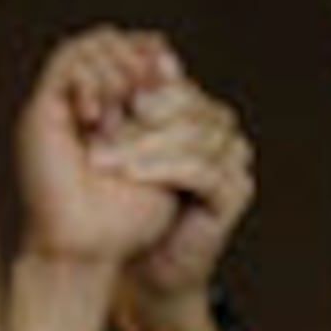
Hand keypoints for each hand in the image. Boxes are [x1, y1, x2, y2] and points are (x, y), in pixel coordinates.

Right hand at [14, 26, 181, 270]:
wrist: (90, 248)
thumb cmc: (128, 217)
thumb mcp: (166, 157)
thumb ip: (172, 113)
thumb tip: (170, 62)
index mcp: (114, 111)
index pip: (134, 49)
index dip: (154, 55)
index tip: (173, 81)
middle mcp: (83, 102)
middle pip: (111, 38)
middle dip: (138, 57)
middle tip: (150, 90)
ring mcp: (61, 105)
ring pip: (90, 43)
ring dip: (116, 67)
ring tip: (125, 103)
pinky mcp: (41, 112)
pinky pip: (67, 63)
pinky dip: (90, 79)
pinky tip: (98, 116)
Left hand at [106, 73, 255, 314]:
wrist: (143, 268)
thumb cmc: (127, 209)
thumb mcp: (121, 154)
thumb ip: (124, 113)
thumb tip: (112, 62)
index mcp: (200, 116)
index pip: (176, 87)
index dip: (137, 90)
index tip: (96, 99)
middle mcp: (223, 134)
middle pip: (189, 107)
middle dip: (138, 117)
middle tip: (96, 123)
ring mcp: (234, 163)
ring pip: (195, 135)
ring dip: (144, 144)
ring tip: (103, 155)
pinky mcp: (234, 193)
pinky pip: (202, 170)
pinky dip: (164, 168)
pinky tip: (131, 174)